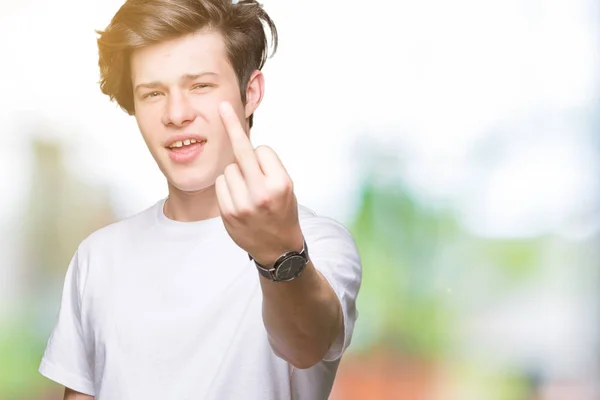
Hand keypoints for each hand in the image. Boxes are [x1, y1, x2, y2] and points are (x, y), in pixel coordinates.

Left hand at [215, 101, 303, 265]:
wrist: (278, 249)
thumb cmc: (283, 210)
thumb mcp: (285, 187)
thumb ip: (266, 167)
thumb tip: (240, 140)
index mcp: (281, 183)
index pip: (263, 150)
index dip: (263, 157)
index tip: (260, 155)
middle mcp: (261, 193)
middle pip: (242, 151)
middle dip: (231, 125)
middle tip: (222, 106)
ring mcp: (243, 204)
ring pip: (230, 169)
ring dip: (236, 174)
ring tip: (249, 194)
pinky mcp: (228, 213)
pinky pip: (221, 183)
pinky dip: (227, 186)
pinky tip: (239, 201)